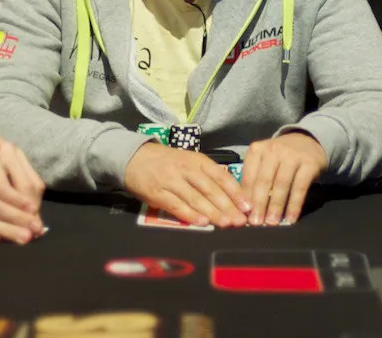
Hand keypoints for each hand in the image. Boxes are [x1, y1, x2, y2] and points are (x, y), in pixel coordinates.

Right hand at [124, 143, 250, 227]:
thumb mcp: (189, 160)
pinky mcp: (157, 193)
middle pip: (210, 189)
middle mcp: (186, 169)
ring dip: (212, 212)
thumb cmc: (166, 162)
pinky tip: (202, 223)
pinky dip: (190, 215)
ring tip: (226, 224)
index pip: (221, 176)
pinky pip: (176, 205)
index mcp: (197, 160)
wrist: (133, 157)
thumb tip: (232, 190)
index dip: (235, 192)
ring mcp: (171, 181)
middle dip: (227, 206)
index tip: (248, 206)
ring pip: (196, 198)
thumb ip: (208, 174)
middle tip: (240, 220)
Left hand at [241, 132, 326, 225]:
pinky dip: (294, 204)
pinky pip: (300, 187)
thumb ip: (255, 179)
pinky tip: (291, 218)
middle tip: (256, 222)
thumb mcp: (264, 161)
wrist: (308, 141)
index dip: (245, 197)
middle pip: (264, 181)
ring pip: (281, 184)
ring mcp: (292, 155)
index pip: (249, 176)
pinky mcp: (309, 163)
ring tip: (272, 222)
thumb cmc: (280, 157)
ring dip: (276, 206)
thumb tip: (246, 208)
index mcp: (257, 150)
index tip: (244, 215)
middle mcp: (273, 150)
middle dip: (259, 204)